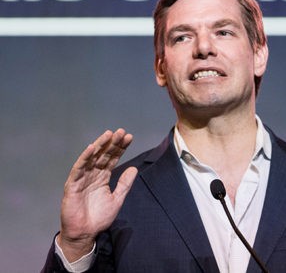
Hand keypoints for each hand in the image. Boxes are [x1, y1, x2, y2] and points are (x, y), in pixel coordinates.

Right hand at [57, 128, 137, 261]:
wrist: (85, 233)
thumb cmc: (99, 217)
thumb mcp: (117, 199)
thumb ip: (125, 184)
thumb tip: (134, 169)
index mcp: (103, 177)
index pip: (112, 158)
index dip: (120, 148)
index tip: (129, 137)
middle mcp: (92, 174)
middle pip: (103, 155)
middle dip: (112, 143)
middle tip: (121, 131)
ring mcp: (82, 178)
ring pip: (91, 157)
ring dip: (100, 145)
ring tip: (109, 134)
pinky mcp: (72, 184)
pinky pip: (79, 168)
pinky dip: (85, 158)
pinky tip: (92, 148)